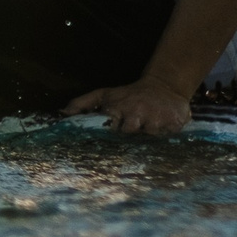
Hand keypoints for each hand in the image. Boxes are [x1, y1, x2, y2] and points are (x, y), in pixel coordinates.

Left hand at [64, 77, 194, 136]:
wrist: (163, 87)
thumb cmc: (128, 95)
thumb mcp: (104, 95)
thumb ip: (82, 103)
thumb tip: (62, 113)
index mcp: (118, 109)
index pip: (108, 128)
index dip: (107, 137)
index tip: (105, 145)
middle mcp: (136, 114)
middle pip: (128, 137)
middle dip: (126, 143)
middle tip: (126, 149)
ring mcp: (156, 120)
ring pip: (148, 140)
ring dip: (146, 144)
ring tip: (144, 145)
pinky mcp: (173, 124)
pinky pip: (167, 140)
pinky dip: (164, 143)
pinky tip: (162, 142)